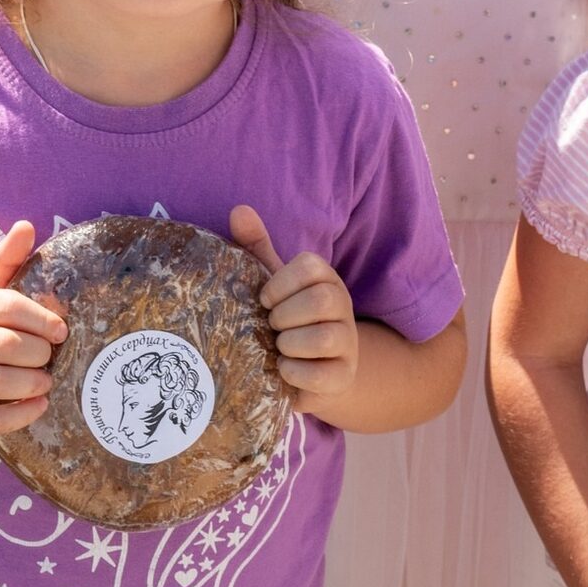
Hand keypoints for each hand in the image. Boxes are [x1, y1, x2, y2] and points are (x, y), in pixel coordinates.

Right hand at [0, 220, 67, 441]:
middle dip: (39, 352)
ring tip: (47, 380)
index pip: (7, 305)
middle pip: (6, 345)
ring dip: (33, 382)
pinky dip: (21, 414)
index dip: (41, 317)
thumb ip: (3, 262)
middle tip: (52, 356)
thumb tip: (27, 225)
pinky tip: (38, 406)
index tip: (61, 329)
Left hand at [229, 204, 357, 413]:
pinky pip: (322, 374)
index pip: (311, 267)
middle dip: (285, 315)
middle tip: (270, 325)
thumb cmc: (287, 318)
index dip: (281, 283)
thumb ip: (256, 246)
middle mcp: (343, 306)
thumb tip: (239, 209)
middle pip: (321, 301)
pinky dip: (294, 372)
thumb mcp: (273, 282)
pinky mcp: (343, 376)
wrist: (310, 368)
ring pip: (324, 338)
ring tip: (278, 347)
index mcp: (325, 278)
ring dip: (289, 343)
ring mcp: (348, 343)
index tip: (264, 299)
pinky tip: (283, 369)